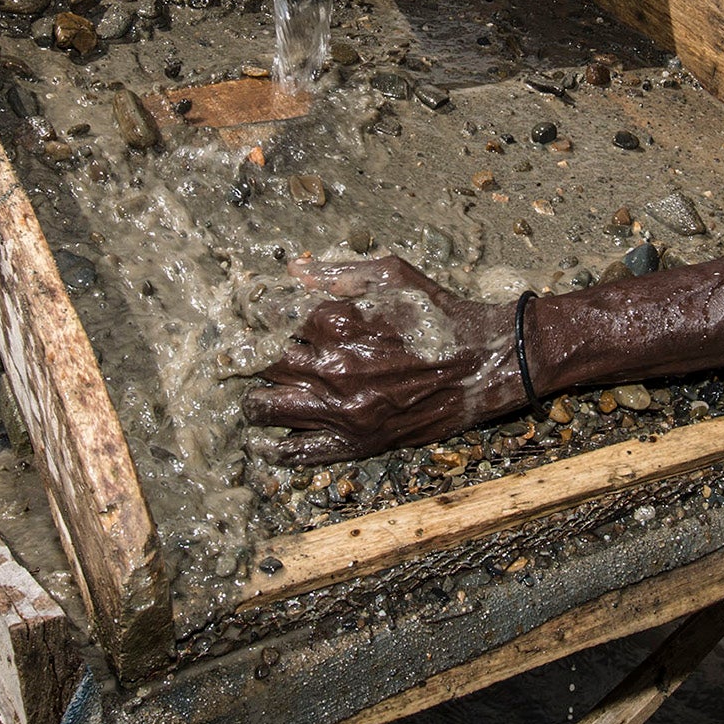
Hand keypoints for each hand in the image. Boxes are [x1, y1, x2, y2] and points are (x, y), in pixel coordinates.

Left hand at [243, 255, 523, 464]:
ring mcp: (343, 409)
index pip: (269, 317)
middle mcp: (333, 367)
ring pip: (267, 408)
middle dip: (247, 356)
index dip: (254, 315)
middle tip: (239, 356)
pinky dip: (274, 449)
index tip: (248, 316)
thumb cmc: (438, 314)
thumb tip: (292, 271)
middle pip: (260, 362)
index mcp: (337, 321)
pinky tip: (264, 442)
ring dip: (254, 399)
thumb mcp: (392, 277)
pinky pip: (299, 453)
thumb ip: (337, 272)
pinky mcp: (357, 442)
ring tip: (254, 395)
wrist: (483, 364)